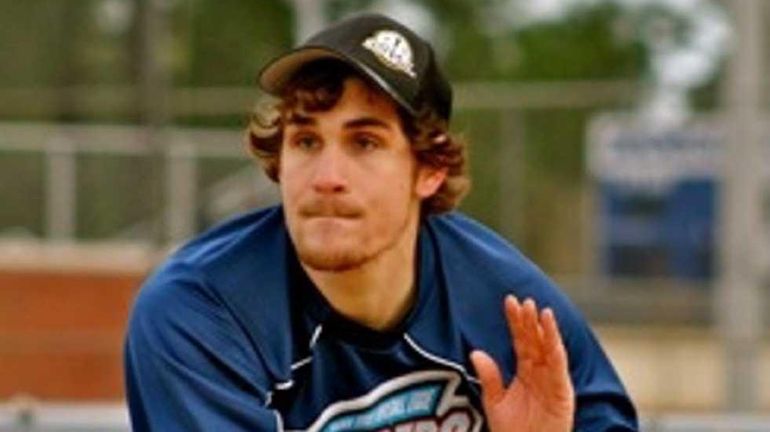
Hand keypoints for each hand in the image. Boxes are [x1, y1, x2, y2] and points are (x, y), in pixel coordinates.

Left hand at [470, 296, 574, 431]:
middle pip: (535, 340)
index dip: (516, 321)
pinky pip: (558, 362)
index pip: (520, 340)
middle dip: (529, 320)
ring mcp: (552, 379)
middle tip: (522, 301)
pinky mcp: (562, 389)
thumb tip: (475, 352)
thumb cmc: (513, 431)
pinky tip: (550, 327)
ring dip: (544, 328)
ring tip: (537, 308)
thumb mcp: (495, 401)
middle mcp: (540, 371)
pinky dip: (555, 343)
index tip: (509, 301)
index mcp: (525, 371)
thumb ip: (489, 376)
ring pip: (548, 347)